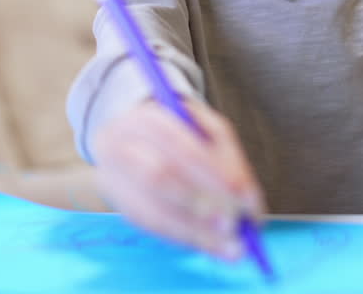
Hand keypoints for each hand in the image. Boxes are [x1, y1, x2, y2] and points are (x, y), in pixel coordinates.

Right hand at [90, 98, 264, 259]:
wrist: (127, 141)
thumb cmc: (176, 136)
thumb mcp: (202, 130)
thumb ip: (228, 158)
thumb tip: (250, 201)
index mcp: (145, 117)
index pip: (179, 142)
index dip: (213, 171)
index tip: (246, 197)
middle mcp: (120, 146)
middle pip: (159, 176)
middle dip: (201, 204)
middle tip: (234, 225)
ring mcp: (112, 178)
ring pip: (152, 209)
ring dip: (195, 231)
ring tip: (227, 245)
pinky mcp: (118, 205)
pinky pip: (150, 227)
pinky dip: (183, 239)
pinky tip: (208, 246)